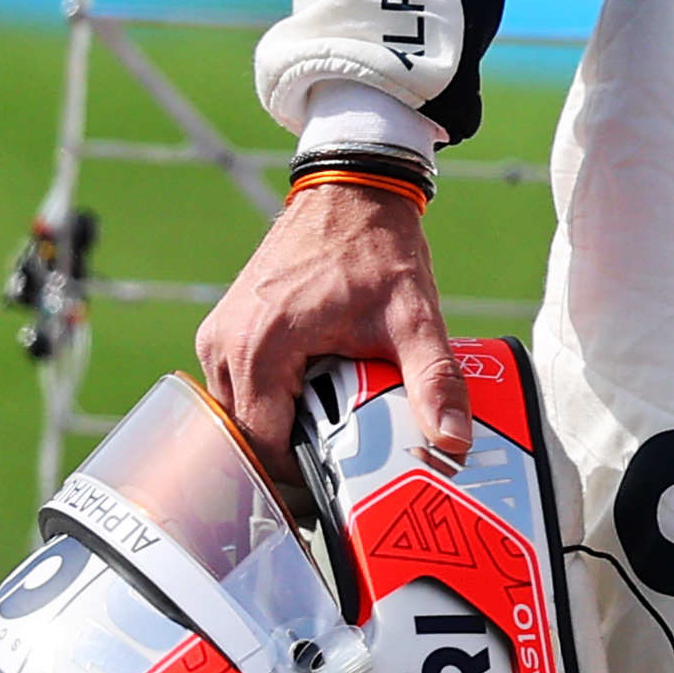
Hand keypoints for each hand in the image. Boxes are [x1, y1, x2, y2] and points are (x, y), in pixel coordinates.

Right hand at [196, 181, 469, 466]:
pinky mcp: (227, 327)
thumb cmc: (376, 249)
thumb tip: (454, 440)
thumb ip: (433, 380)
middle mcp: (224, 347)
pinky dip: (276, 396)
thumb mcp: (413, 317)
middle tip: (345, 460)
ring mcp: (219, 336)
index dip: (302, 472)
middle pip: (249, 434)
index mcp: (257, 351)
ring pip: (243, 412)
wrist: (353, 190)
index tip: (342, 481)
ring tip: (336, 426)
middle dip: (294, 452)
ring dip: (284, 424)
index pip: (263, 445)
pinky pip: (242, 384)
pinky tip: (319, 393)